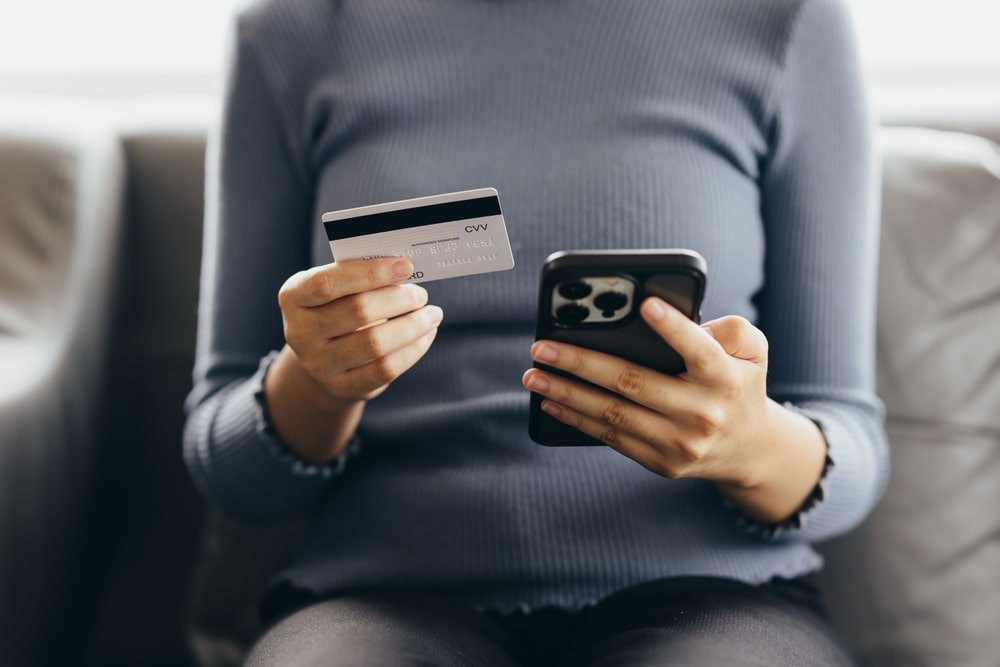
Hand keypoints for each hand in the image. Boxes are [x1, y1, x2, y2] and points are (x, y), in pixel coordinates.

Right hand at [278, 257, 442, 402]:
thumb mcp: (337, 289)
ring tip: (432, 314)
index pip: (328, 283)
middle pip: (357, 311)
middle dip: (399, 299)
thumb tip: (404, 269)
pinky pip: (385, 369)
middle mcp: (300, 332)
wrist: (324, 357)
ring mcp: (318, 364)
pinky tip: (426, 335)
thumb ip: (360, 276)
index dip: (370, 273)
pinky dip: (413, 350)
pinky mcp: (342, 387)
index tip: (405, 266)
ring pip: (375, 343)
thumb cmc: (337, 309)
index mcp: (293, 296)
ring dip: (413, 326)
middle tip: (421, 294)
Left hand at [522, 297, 826, 520]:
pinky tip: (552, 402)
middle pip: (633, 383)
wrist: (749, 449)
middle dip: (580, 363)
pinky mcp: (662, 463)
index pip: (699, 349)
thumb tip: (681, 321)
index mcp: (725, 378)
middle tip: (542, 347)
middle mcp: (703, 413)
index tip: (644, 305)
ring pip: (614, 414)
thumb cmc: (738, 383)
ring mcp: (681, 443)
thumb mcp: (752, 350)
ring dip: (567, 394)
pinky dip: (578, 420)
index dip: (672, 327)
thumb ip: (729, 329)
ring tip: (534, 376)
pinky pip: (613, 438)